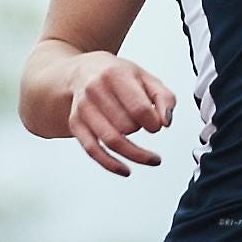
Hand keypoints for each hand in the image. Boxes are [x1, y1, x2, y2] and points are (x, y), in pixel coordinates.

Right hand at [66, 53, 175, 175]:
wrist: (84, 71)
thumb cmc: (116, 75)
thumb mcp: (146, 78)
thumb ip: (164, 98)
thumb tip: (166, 121)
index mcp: (114, 75)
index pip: (138, 108)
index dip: (153, 122)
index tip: (157, 124)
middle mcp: (95, 90)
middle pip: (126, 126)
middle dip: (140, 130)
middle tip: (145, 125)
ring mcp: (83, 108)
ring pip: (111, 140)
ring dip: (134, 152)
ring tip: (149, 158)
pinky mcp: (76, 124)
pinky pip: (92, 150)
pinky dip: (110, 164)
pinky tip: (125, 170)